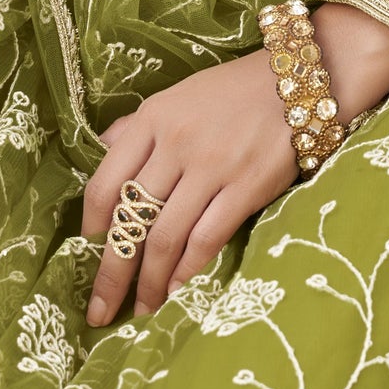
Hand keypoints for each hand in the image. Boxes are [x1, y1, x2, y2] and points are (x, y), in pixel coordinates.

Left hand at [81, 0, 388, 325]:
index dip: (92, 228)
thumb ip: (140, 126)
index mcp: (153, 119)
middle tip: (100, 312)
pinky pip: (206, 239)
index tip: (87, 253)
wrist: (302, 76)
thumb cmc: (236, 89)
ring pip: (165, 238)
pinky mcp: (246, 188)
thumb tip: (105, 149)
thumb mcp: (179, 96)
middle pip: (131, 221)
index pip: (105, 184)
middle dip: (111, 273)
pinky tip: (178, 293)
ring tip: (144, 310)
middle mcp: (175, 144)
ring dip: (150, 283)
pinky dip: (188, 272)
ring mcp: (211, 168)